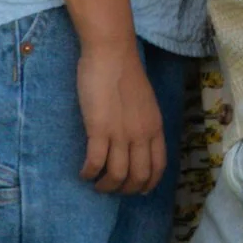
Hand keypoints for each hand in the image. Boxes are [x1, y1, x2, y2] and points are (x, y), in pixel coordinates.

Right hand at [76, 41, 165, 194]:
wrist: (111, 53)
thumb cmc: (125, 72)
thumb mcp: (146, 102)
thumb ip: (144, 123)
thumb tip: (137, 141)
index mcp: (155, 127)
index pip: (158, 166)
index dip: (148, 183)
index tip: (138, 190)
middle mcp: (141, 134)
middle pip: (138, 176)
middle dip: (125, 189)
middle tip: (112, 188)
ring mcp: (121, 133)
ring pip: (117, 175)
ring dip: (105, 186)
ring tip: (96, 184)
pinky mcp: (99, 129)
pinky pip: (95, 162)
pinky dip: (89, 173)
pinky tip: (84, 172)